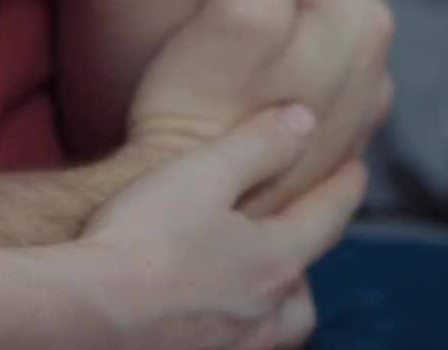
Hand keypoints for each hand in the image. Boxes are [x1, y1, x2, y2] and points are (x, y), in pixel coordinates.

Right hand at [70, 105, 364, 348]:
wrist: (89, 314)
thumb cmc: (145, 237)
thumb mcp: (202, 172)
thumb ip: (258, 145)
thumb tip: (306, 121)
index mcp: (273, 263)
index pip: (326, 219)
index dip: (344, 188)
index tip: (357, 167)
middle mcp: (263, 318)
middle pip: (304, 294)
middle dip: (306, 264)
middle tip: (295, 236)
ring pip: (275, 332)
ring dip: (275, 306)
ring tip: (253, 285)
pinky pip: (237, 349)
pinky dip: (238, 330)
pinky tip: (209, 316)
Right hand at [127, 0, 393, 215]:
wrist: (181, 210)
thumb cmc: (201, 100)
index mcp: (363, 14)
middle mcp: (374, 63)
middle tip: (202, 19)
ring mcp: (353, 109)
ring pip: (293, 26)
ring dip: (256, 30)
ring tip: (208, 57)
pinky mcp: (322, 141)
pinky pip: (290, 74)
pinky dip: (262, 72)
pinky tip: (227, 92)